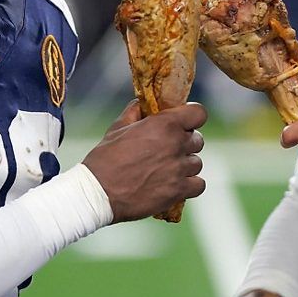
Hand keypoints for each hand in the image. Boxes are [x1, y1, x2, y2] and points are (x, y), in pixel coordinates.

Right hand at [83, 101, 206, 222]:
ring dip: (185, 166)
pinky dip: (189, 185)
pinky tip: (175, 185)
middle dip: (184, 143)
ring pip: (196, 163)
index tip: (185, 124)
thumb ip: (135, 112)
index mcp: (164, 124)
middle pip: (197, 140)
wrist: (99, 192)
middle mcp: (176, 144)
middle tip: (167, 150)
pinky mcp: (178, 191)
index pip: (199, 113)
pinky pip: (198, 185)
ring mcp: (179, 169)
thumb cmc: (105, 158)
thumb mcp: (118, 128)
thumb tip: (142, 104)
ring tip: (166, 170)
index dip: (192, 117)